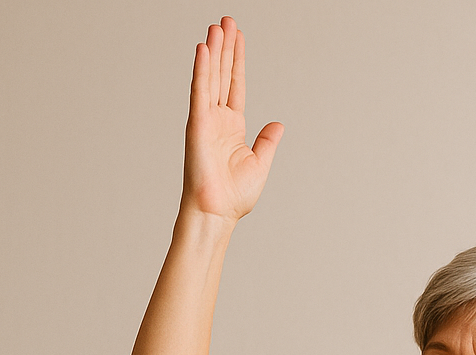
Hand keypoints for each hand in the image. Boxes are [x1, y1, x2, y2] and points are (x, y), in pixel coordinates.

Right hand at [180, 16, 283, 223]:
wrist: (218, 211)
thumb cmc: (235, 196)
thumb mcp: (260, 163)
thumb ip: (267, 141)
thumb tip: (278, 124)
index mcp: (233, 127)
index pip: (235, 85)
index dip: (237, 61)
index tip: (238, 38)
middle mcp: (218, 119)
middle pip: (222, 75)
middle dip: (225, 48)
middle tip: (226, 21)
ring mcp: (206, 120)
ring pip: (210, 77)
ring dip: (213, 51)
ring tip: (217, 27)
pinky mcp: (197, 124)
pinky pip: (200, 92)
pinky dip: (201, 70)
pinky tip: (204, 49)